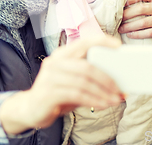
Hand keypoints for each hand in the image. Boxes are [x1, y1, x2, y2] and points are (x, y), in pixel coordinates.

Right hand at [0, 36, 122, 133]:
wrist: (30, 109)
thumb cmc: (56, 94)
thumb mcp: (73, 83)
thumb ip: (89, 79)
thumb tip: (116, 82)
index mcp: (62, 54)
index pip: (84, 42)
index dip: (102, 41)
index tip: (118, 46)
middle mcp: (55, 62)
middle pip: (87, 66)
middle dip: (108, 79)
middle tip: (121, 89)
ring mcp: (50, 77)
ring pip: (84, 82)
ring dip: (103, 93)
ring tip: (115, 100)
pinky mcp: (48, 92)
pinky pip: (77, 95)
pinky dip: (93, 100)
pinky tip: (102, 105)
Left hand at [118, 0, 151, 43]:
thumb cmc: (149, 16)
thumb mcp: (146, 5)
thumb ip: (136, 1)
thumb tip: (117, 0)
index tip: (120, 4)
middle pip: (141, 8)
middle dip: (127, 14)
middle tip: (118, 19)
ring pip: (144, 22)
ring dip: (129, 26)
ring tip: (121, 29)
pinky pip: (149, 32)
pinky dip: (137, 34)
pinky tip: (129, 35)